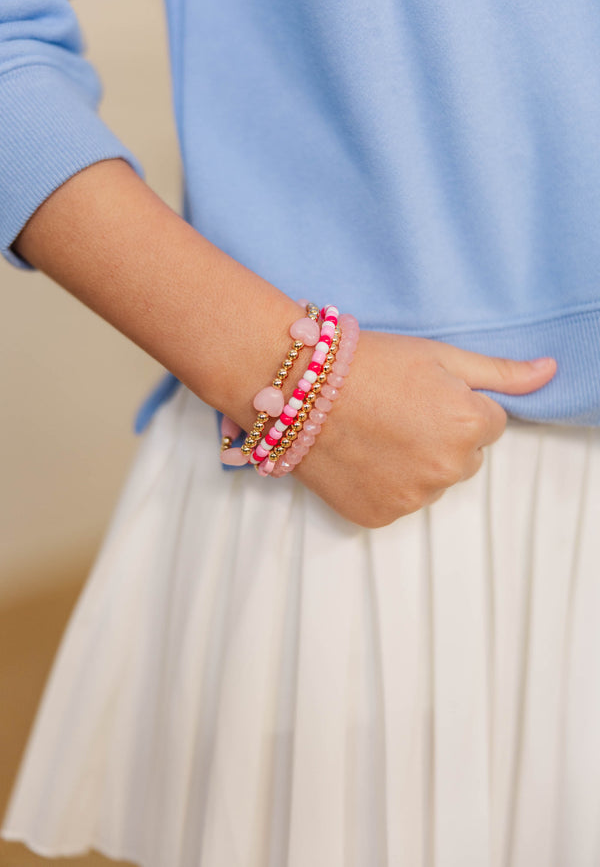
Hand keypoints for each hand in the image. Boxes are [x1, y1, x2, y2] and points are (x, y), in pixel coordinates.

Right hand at [294, 331, 556, 527]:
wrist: (299, 387)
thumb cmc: (370, 363)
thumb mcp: (441, 356)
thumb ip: (502, 372)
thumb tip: (550, 371)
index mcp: (471, 427)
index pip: (489, 424)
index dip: (455, 405)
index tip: (420, 393)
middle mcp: (448, 470)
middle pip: (463, 458)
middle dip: (440, 437)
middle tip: (396, 412)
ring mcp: (413, 498)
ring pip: (431, 482)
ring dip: (413, 464)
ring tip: (376, 433)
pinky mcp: (379, 516)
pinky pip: (399, 502)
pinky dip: (385, 485)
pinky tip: (363, 457)